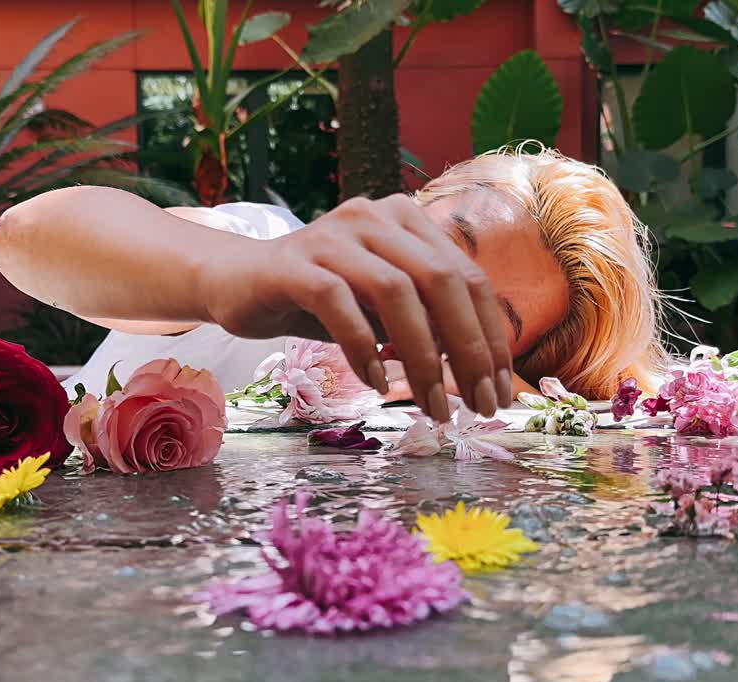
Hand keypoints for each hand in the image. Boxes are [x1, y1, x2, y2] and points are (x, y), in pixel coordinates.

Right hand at [195, 194, 512, 421]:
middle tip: (479, 406)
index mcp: (407, 221)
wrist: (237, 283)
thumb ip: (426, 323)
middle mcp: (375, 218)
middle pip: (443, 281)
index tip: (501, 390)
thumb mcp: (382, 310)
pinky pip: (338, 304)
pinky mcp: (292, 265)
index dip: (492, 336)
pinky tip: (375, 383)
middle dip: (470, 350)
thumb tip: (480, 372)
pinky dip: (363, 348)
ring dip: (424, 358)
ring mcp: (332, 236)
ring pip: (396, 292)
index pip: (469, 277)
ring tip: (433, 407)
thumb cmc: (319, 300)